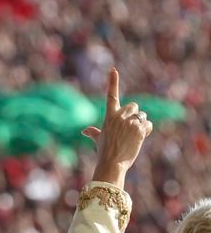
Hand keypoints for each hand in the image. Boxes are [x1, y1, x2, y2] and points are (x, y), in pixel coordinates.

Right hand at [82, 68, 153, 185]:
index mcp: (109, 116)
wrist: (112, 163)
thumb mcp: (99, 139)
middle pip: (134, 105)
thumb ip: (94, 132)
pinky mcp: (139, 128)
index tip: (113, 70)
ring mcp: (130, 122)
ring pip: (142, 115)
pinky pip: (148, 124)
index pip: (111, 96)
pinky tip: (139, 139)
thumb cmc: (104, 152)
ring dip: (140, 124)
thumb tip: (85, 131)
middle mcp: (119, 116)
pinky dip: (146, 131)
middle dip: (134, 114)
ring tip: (132, 137)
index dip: (112, 82)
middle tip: (129, 128)